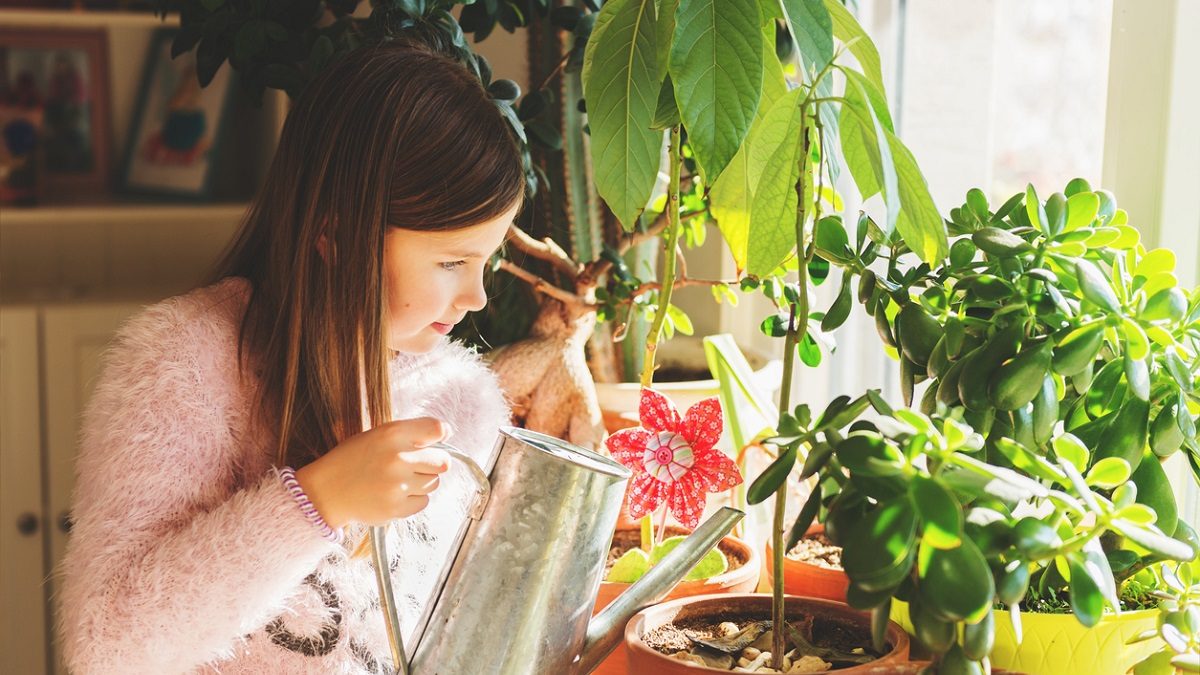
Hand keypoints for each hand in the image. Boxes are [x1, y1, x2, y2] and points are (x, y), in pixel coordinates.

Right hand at [294, 417, 450, 526]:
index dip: (440, 436)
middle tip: (412, 466)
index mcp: (392, 434)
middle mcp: (397, 458)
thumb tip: (447, 432)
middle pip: (443, 461)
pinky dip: (413, 500)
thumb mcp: (378, 435)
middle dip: (432, 463)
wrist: (327, 491)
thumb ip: (411, 433)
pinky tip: (393, 494)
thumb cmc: (354, 460)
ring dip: (421, 482)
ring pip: (433, 483)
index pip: (437, 429)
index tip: (433, 442)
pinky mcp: (396, 508)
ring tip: (397, 480)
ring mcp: (397, 485)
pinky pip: (423, 502)